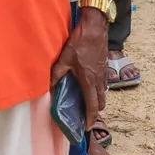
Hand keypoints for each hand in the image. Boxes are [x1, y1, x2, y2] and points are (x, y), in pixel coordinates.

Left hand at [50, 7, 107, 127]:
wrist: (96, 27)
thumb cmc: (80, 43)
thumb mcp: (65, 59)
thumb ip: (57, 74)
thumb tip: (48, 87)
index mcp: (89, 81)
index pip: (92, 106)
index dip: (90, 118)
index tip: (87, 127)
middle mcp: (99, 80)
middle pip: (100, 102)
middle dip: (94, 110)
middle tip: (85, 114)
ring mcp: (104, 73)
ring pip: (103, 92)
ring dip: (97, 99)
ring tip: (87, 100)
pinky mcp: (105, 65)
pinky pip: (103, 83)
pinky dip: (98, 88)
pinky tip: (90, 83)